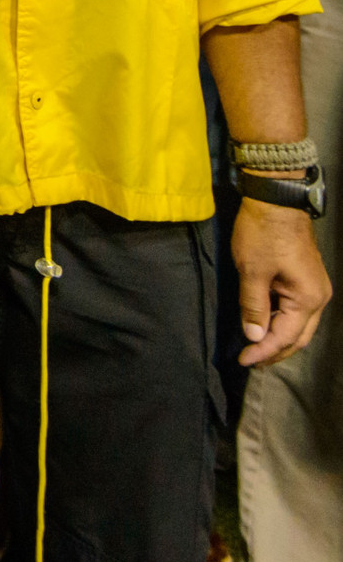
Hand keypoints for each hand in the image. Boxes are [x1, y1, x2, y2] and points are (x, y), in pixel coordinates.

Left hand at [231, 196, 329, 366]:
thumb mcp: (252, 271)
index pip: (286, 336)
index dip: (264, 351)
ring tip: (255, 347)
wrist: (276, 201)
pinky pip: (296, 309)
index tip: (243, 360)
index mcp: (308, 298)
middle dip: (275, 350)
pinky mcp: (306, 279)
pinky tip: (263, 324)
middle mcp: (318, 297)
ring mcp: (314, 288)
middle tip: (250, 360)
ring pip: (299, 324)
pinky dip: (280, 320)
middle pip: (299, 336)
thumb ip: (253, 306)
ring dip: (278, 337)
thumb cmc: (263, 233)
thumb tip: (254, 336)